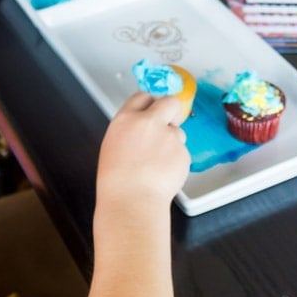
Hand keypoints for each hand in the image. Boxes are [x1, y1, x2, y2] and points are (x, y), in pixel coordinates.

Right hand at [96, 92, 189, 212]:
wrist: (132, 200)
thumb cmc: (116, 179)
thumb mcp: (113, 144)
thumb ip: (129, 129)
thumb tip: (143, 124)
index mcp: (125, 119)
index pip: (143, 96)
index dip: (149, 103)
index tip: (152, 109)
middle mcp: (148, 123)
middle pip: (170, 102)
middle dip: (171, 111)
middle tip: (167, 124)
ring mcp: (169, 137)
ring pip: (178, 131)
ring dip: (172, 141)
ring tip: (157, 162)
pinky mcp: (183, 152)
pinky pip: (182, 151)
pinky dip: (176, 160)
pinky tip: (163, 172)